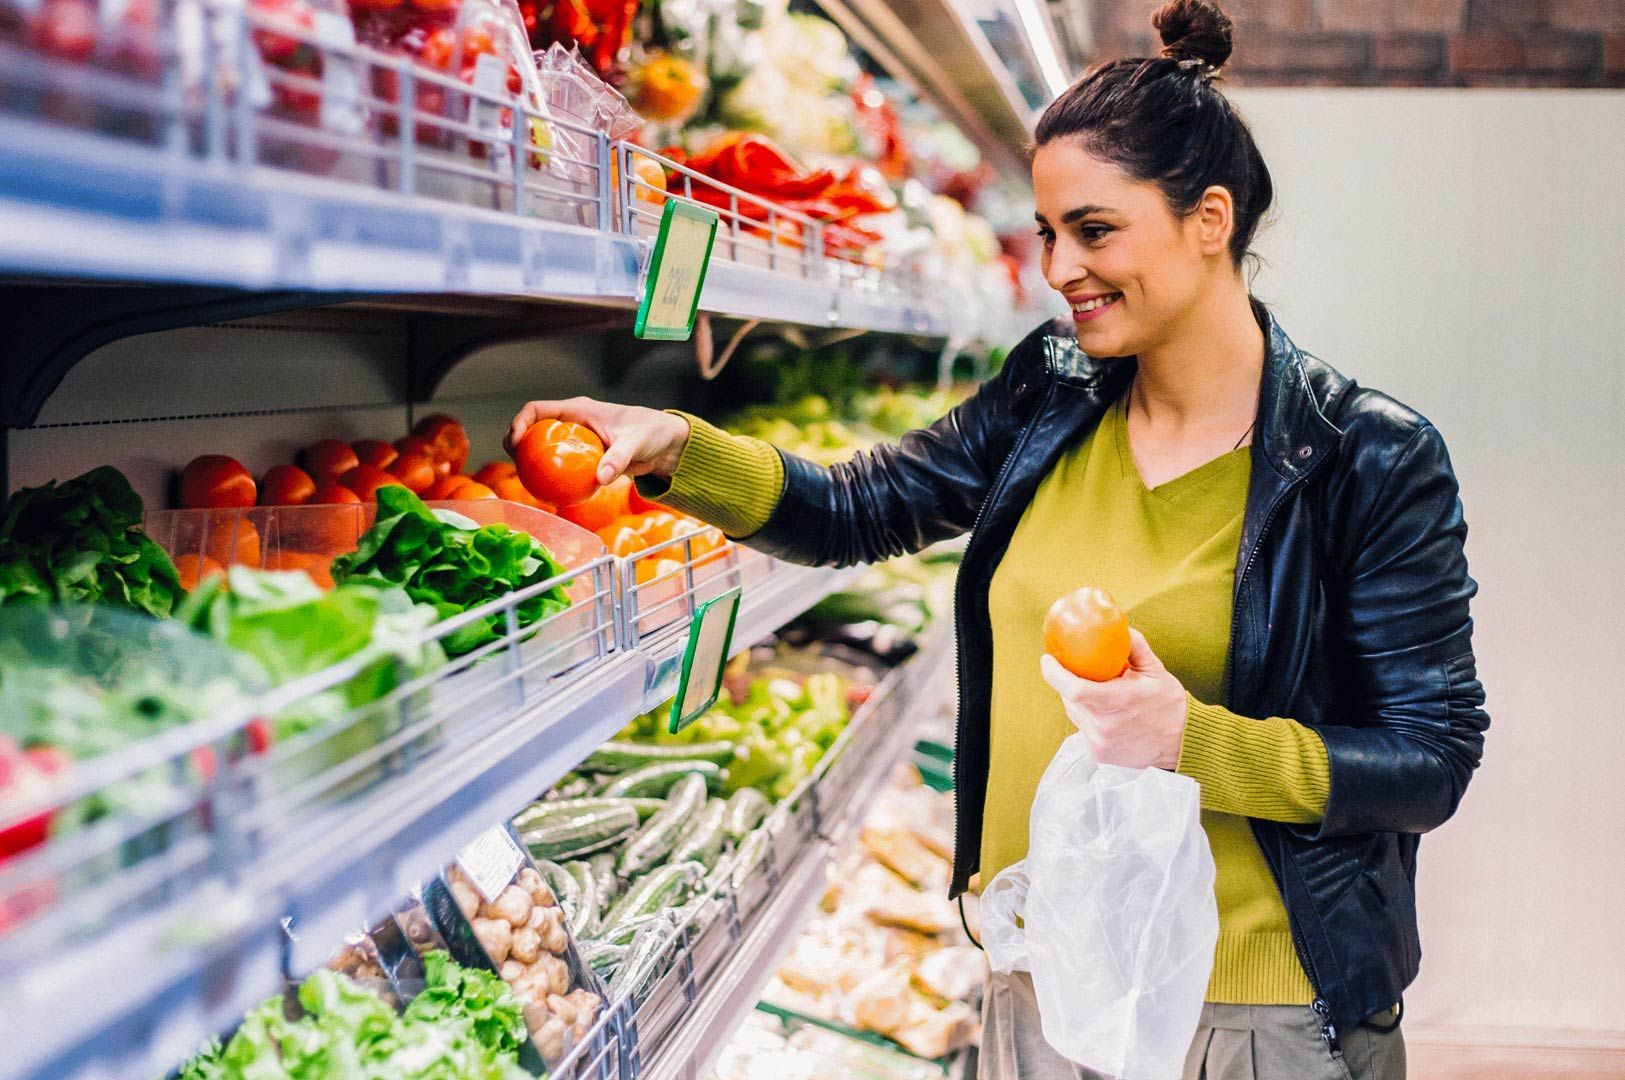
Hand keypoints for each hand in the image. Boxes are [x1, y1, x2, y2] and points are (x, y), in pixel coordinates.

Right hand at [506, 397, 690, 485]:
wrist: (666, 445)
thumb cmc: (651, 433)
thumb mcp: (635, 443)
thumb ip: (618, 459)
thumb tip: (600, 478)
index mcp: (578, 410)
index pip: (538, 409)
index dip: (520, 422)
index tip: (515, 442)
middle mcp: (573, 423)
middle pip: (533, 429)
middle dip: (517, 443)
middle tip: (515, 465)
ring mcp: (577, 440)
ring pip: (544, 448)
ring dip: (531, 462)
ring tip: (525, 481)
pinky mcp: (584, 457)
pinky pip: (561, 466)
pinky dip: (551, 476)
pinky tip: (549, 494)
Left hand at [1039, 629, 1187, 769]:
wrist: (1182, 744)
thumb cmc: (1169, 705)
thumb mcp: (1156, 670)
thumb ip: (1134, 646)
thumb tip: (1117, 626)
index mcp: (1118, 701)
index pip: (1074, 688)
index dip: (1054, 673)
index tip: (1047, 659)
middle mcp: (1105, 725)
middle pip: (1070, 699)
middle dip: (1068, 683)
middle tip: (1078, 671)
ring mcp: (1100, 742)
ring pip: (1075, 714)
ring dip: (1079, 701)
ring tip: (1099, 693)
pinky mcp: (1098, 755)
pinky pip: (1084, 729)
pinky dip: (1089, 718)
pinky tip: (1107, 715)